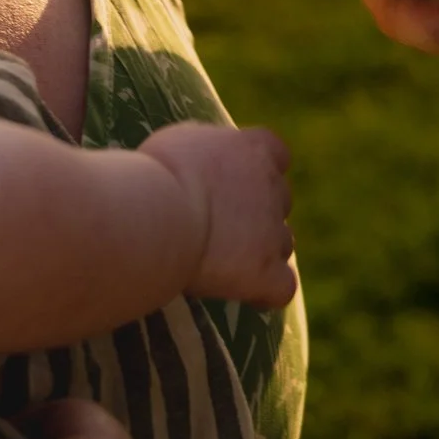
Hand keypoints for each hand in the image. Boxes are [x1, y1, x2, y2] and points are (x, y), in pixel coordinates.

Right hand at [142, 121, 297, 306]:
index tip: (233, 183)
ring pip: (282, 243)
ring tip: (221, 264)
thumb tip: (200, 162)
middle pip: (279, 201)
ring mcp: (274, 232)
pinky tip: (243, 295)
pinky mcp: (267, 273)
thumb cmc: (157, 173)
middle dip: (256, 214)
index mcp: (253, 149)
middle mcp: (272, 187)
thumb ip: (205, 151)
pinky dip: (267, 292)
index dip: (259, 170)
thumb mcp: (181, 142)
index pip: (275, 153)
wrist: (159, 215)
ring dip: (260, 252)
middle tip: (217, 228)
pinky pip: (282, 287)